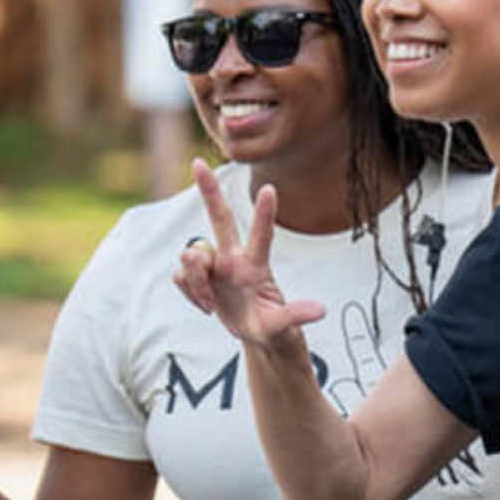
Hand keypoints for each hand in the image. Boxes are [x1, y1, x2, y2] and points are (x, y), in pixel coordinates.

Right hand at [174, 159, 325, 345]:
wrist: (257, 337)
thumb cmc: (274, 327)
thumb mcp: (283, 326)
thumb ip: (295, 316)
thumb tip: (321, 311)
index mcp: (256, 267)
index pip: (262, 236)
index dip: (264, 214)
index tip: (269, 188)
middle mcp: (234, 259)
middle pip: (220, 218)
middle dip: (208, 191)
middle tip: (198, 163)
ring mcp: (215, 266)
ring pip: (192, 254)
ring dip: (196, 280)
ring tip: (210, 305)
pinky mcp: (198, 277)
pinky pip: (179, 275)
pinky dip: (189, 292)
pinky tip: (205, 306)